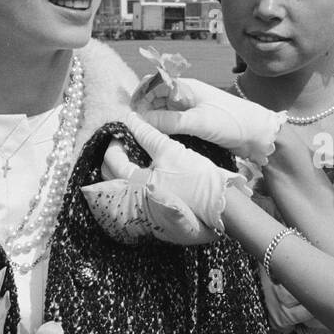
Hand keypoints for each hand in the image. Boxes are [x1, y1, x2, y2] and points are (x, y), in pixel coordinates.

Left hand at [83, 113, 249, 241]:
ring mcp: (144, 211)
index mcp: (134, 184)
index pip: (112, 160)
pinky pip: (137, 196)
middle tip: (127, 143)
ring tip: (137, 156)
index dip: (116, 142)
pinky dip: (137, 182)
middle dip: (115, 157)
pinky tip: (149, 172)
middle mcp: (134, 201)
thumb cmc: (196, 178)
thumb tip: (131, 118)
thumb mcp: (170, 150)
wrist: (221, 205)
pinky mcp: (156, 215)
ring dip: (125, 170)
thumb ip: (147, 134)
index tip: (125, 132)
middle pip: (112, 176)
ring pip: (123, 187)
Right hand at [133, 75, 284, 165]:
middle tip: (133, 129)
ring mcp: (188, 110)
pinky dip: (162, 130)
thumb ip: (169, 122)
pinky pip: (171, 125)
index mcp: (185, 87)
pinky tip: (156, 140)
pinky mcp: (193, 124)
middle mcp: (184, 96)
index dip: (139, 95)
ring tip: (141, 136)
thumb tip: (140, 121)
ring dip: (151, 122)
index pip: (153, 84)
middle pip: (154, 99)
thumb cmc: (232, 121)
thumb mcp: (199, 122)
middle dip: (142, 111)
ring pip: (161, 113)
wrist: (258, 134)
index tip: (130, 113)